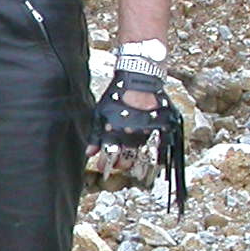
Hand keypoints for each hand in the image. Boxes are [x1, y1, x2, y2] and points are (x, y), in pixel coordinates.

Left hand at [88, 72, 186, 212]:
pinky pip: (160, 149)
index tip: (103, 168)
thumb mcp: (100, 113)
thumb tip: (89, 153)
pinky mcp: (160, 128)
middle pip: (126, 159)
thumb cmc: (117, 95)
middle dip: (121, 165)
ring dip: (137, 165)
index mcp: (114, 132)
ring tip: (136, 171)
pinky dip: (156, 159)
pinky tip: (154, 164)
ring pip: (142, 157)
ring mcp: (146, 132)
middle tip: (118, 166)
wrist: (138, 79)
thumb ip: (95, 134)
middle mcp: (130, 135)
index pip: (109, 156)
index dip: (105, 165)